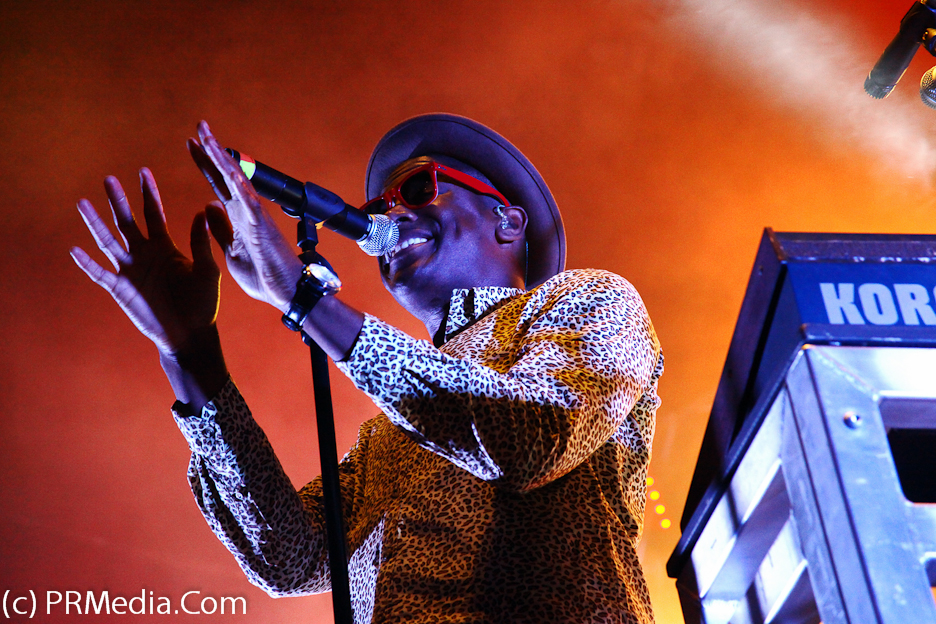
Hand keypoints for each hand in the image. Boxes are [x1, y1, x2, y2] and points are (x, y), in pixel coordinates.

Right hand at [71, 169, 220, 356]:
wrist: (191, 334)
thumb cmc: (202, 303)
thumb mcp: (207, 270)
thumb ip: (201, 243)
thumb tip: (202, 210)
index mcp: (165, 247)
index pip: (154, 214)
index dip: (148, 194)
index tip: (143, 171)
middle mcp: (144, 254)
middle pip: (127, 222)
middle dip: (118, 201)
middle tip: (108, 178)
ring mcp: (130, 270)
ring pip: (108, 242)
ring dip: (96, 224)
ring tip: (83, 203)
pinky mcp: (121, 289)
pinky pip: (100, 274)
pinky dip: (88, 263)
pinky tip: (75, 250)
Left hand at [188, 121, 301, 311]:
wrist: (286, 293)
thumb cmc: (263, 276)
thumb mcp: (230, 251)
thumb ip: (221, 228)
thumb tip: (208, 206)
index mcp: (236, 216)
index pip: (217, 184)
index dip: (204, 164)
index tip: (191, 144)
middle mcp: (245, 210)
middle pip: (226, 174)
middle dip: (212, 150)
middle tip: (199, 127)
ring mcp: (254, 216)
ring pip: (236, 180)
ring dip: (222, 158)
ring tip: (208, 137)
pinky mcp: (262, 226)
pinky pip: (250, 201)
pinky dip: (241, 184)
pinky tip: (229, 168)